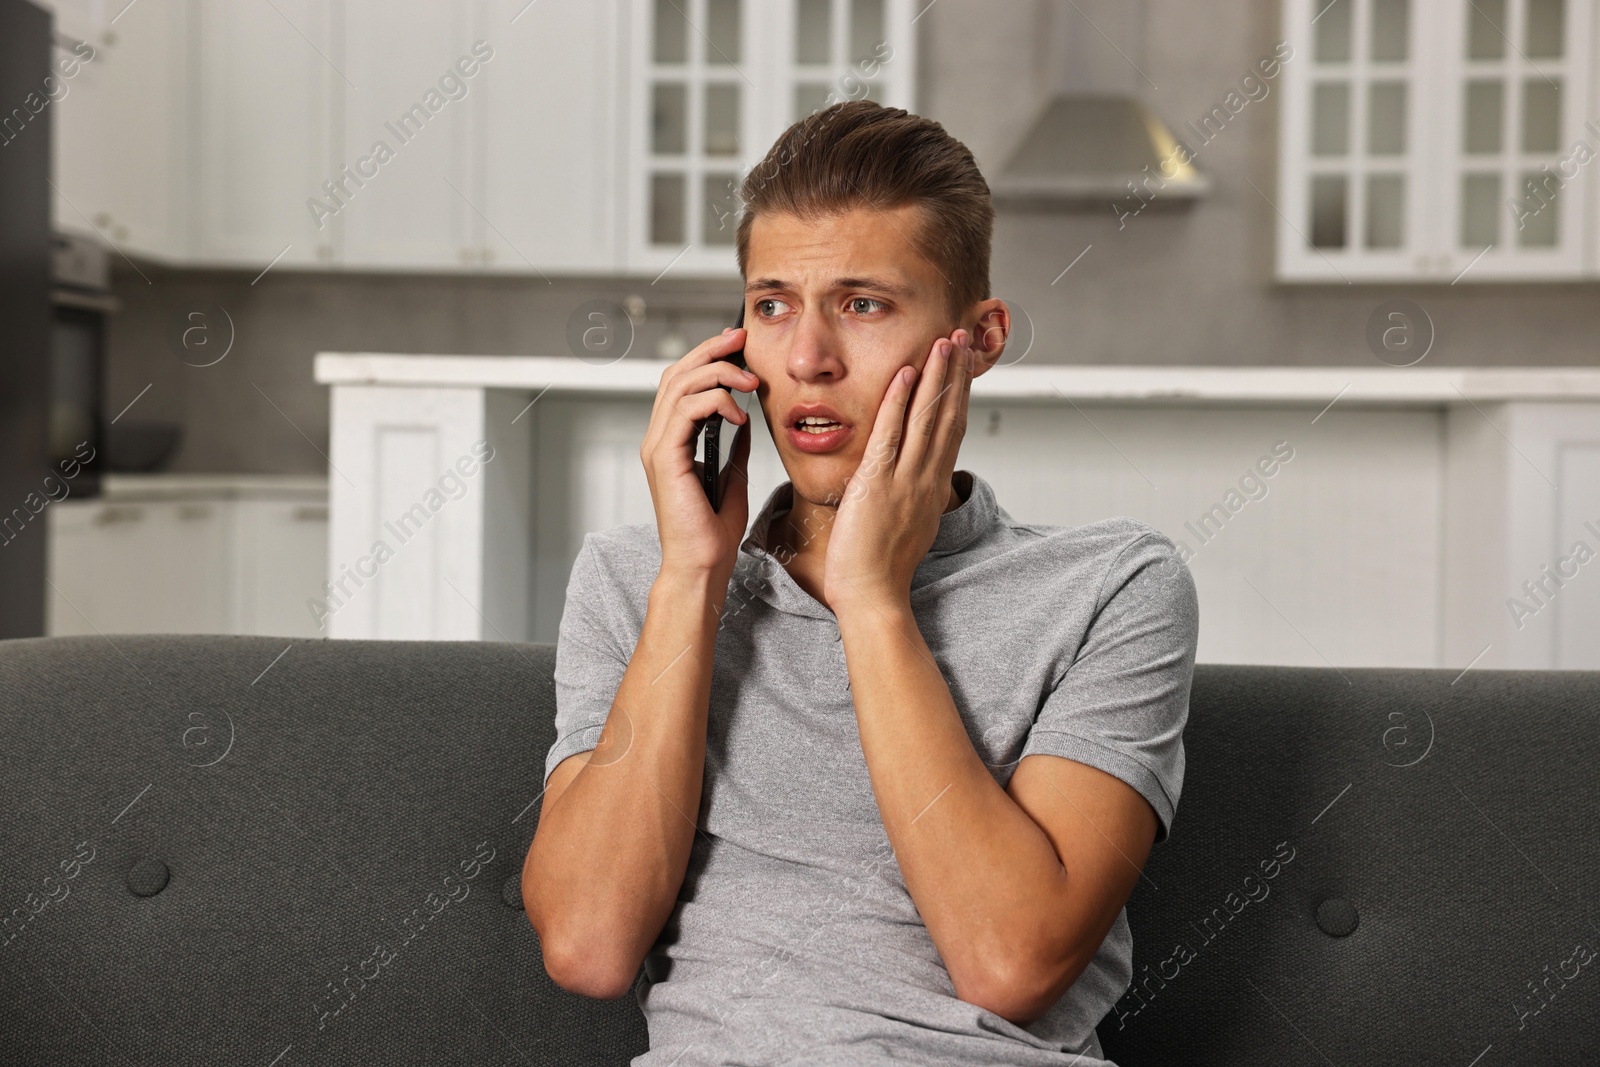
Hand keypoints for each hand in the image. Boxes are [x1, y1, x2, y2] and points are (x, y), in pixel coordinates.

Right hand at [640, 327, 758, 581]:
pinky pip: (686, 411)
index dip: (708, 357)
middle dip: (710, 350)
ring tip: (751, 382)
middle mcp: (659, 439)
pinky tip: (740, 415)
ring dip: (719, 373)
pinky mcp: (665, 458)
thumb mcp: (732, 477)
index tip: (738, 345)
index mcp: (672, 442)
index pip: (683, 384)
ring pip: (680, 385)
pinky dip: (716, 402)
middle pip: (677, 374)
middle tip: (740, 338)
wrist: (703, 566)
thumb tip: (744, 420)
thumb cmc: (714, 533)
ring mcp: (658, 447)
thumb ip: (732, 447)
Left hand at [822, 328, 973, 612]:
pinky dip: (900, 403)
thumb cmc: (879, 569)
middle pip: (948, 417)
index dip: (958, 396)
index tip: (961, 367)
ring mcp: (905, 480)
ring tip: (942, 342)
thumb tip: (910, 482)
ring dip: (936, 377)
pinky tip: (906, 375)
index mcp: (932, 489)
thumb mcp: (905, 526)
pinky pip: (892, 436)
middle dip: (954, 375)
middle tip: (960, 339)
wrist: (872, 595)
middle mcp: (926, 480)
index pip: (951, 432)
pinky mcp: (879, 484)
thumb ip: (909, 497)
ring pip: (927, 419)